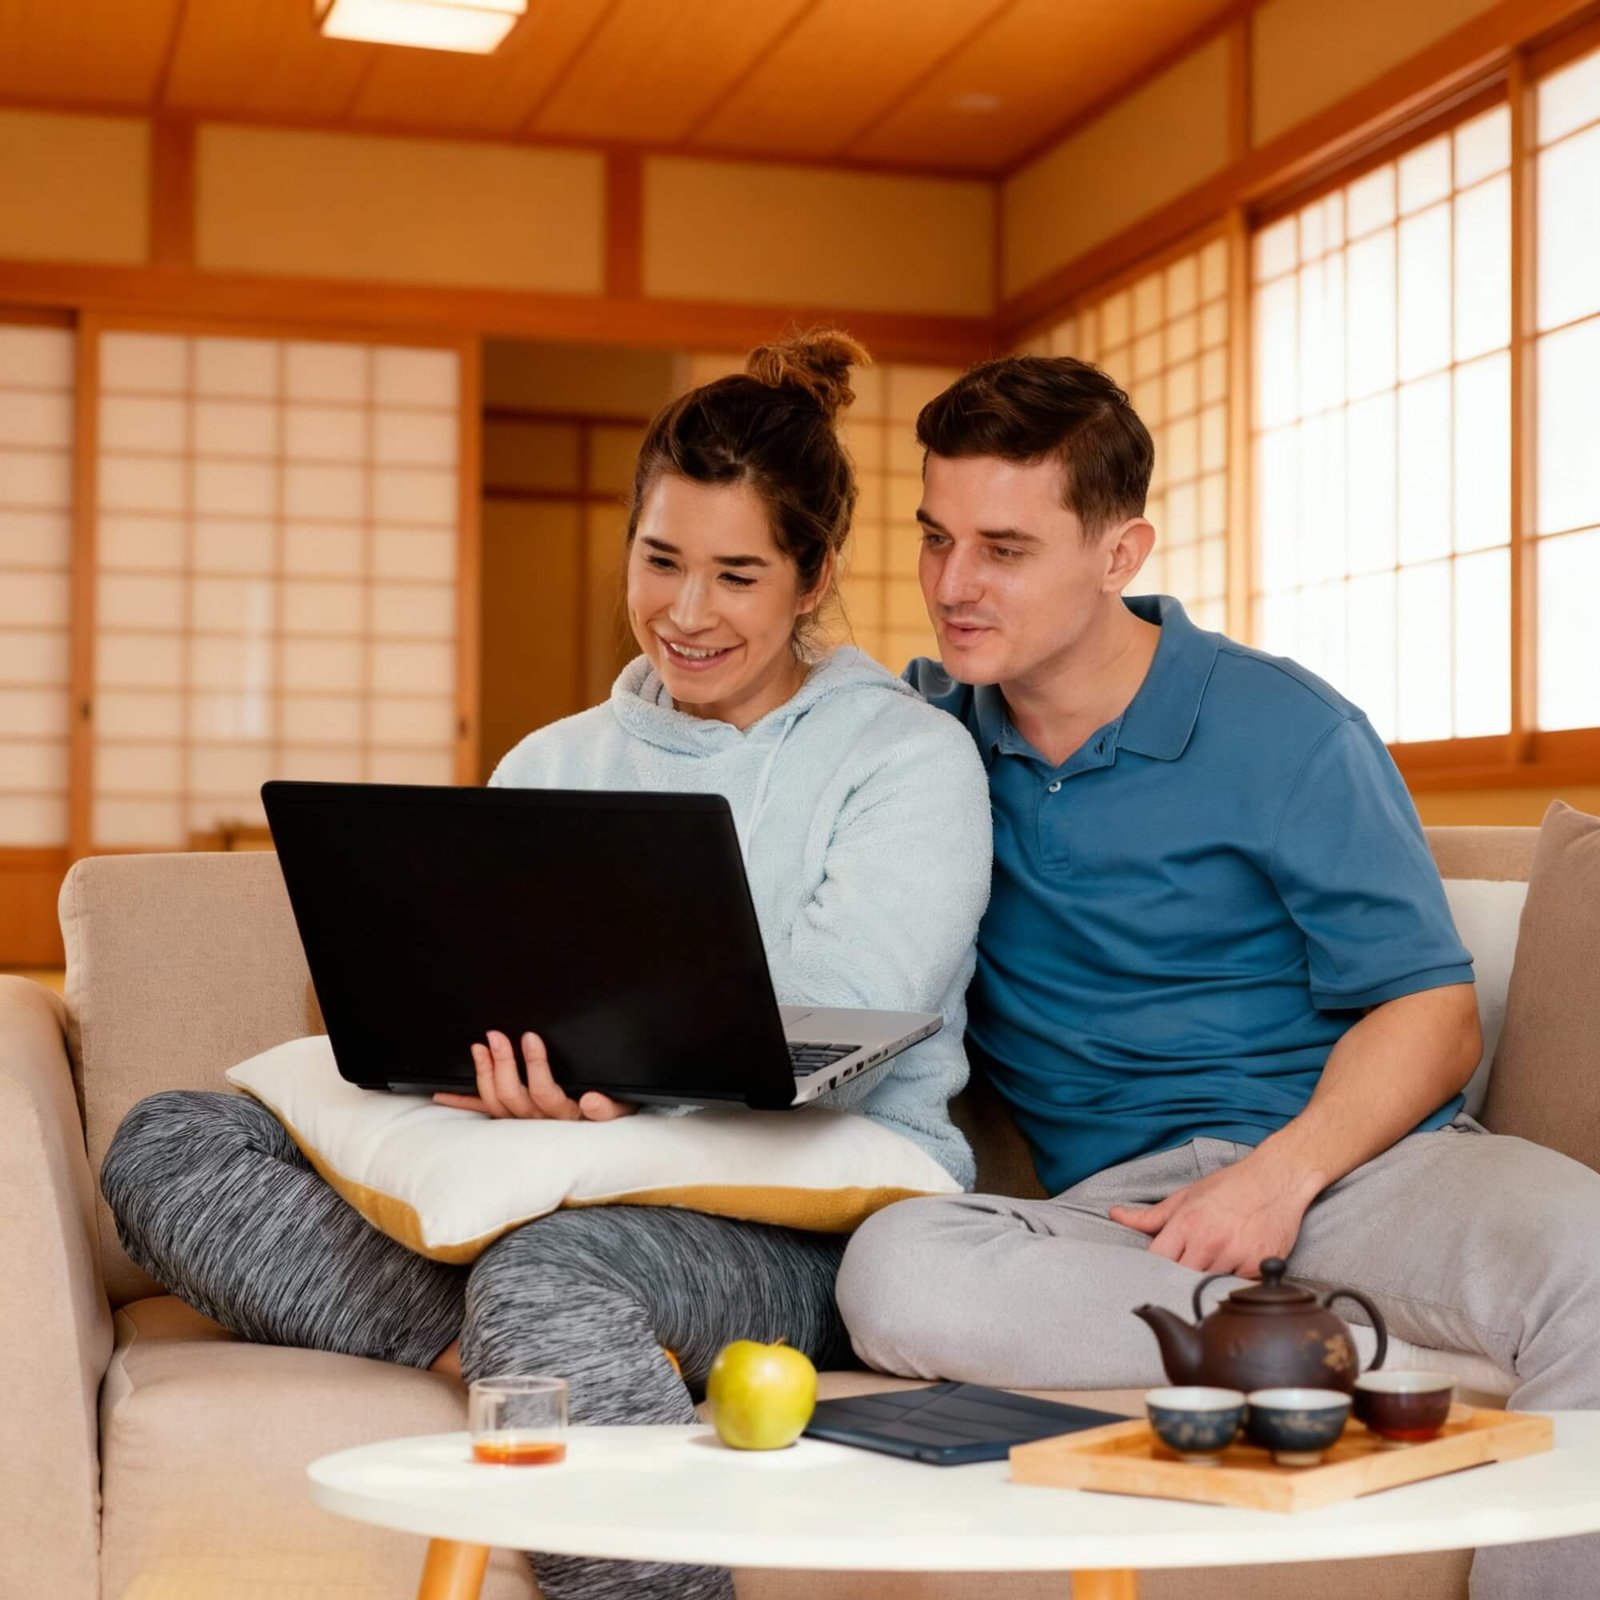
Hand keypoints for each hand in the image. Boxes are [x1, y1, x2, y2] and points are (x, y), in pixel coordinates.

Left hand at [432, 1030, 635, 1121]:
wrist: (605, 1136)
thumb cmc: (611, 1111)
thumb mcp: (620, 1109)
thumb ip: (608, 1107)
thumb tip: (590, 1100)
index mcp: (566, 1115)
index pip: (544, 1092)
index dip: (534, 1065)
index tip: (530, 1037)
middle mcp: (540, 1122)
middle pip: (513, 1095)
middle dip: (502, 1063)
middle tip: (496, 1036)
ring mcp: (522, 1123)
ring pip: (495, 1103)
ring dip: (484, 1073)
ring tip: (479, 1046)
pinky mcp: (511, 1122)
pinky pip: (482, 1114)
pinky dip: (461, 1103)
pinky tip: (442, 1094)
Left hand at [1107, 1156, 1312, 1275]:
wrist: (1276, 1179)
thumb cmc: (1229, 1186)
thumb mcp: (1185, 1196)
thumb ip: (1150, 1216)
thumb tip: (1115, 1215)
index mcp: (1187, 1223)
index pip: (1157, 1261)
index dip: (1152, 1270)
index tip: (1152, 1273)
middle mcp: (1210, 1241)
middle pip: (1181, 1278)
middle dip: (1178, 1279)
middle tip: (1180, 1275)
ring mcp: (1235, 1256)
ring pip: (1209, 1285)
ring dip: (1206, 1281)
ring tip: (1211, 1265)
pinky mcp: (1258, 1267)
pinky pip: (1236, 1286)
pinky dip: (1232, 1281)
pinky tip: (1234, 1266)